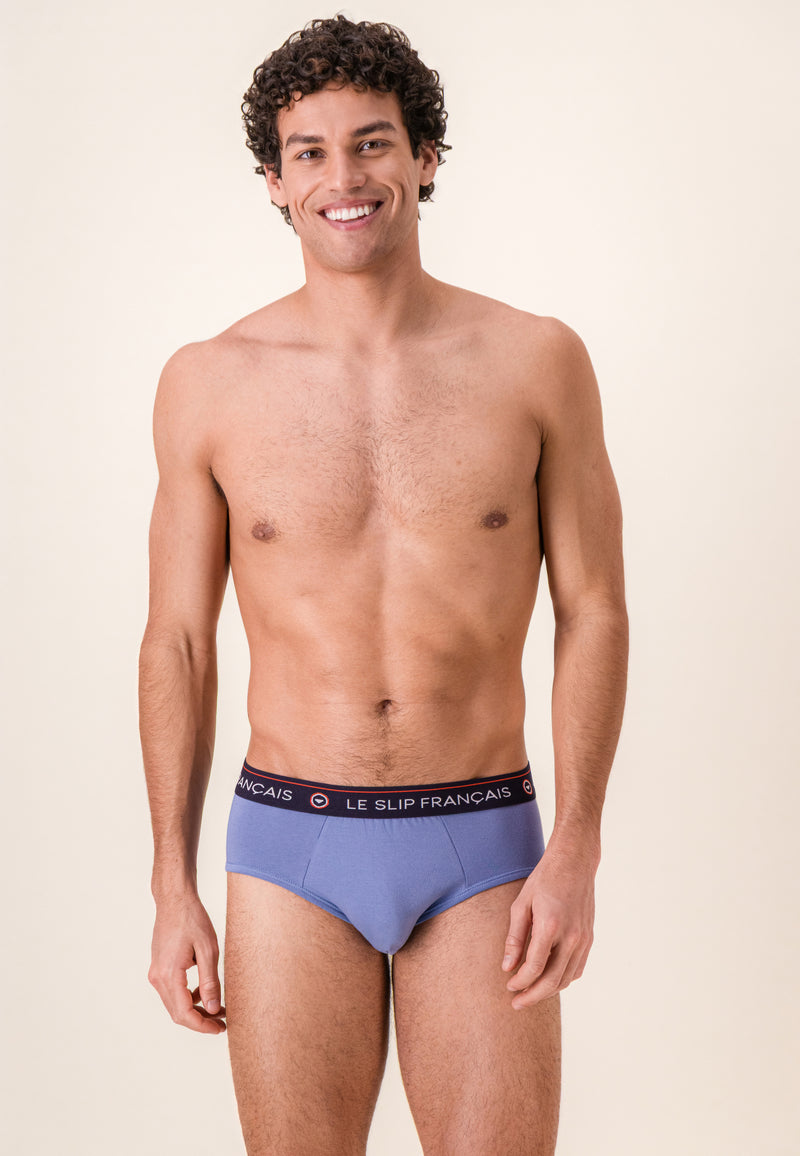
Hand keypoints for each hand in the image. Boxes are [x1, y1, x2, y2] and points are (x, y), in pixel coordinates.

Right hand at [148, 892, 226, 1033]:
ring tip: (218, 1008)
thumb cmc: (192, 919)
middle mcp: (158, 978)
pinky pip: (172, 991)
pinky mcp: (159, 967)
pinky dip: (188, 997)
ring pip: (174, 1003)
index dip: (202, 1026)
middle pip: (177, 1013)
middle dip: (200, 1021)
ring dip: (195, 1009)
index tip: (220, 1028)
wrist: (174, 899)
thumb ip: (210, 982)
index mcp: (169, 975)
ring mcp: (156, 973)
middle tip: (222, 1022)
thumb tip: (213, 1010)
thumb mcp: (208, 950)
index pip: (184, 1014)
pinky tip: (205, 991)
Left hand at [501, 844, 595, 1008]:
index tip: (508, 987)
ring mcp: (584, 939)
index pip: (535, 967)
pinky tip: (549, 980)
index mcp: (551, 926)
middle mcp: (571, 937)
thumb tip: (507, 966)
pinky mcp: (589, 939)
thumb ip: (515, 937)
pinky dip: (563, 979)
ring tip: (530, 994)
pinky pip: (577, 969)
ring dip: (548, 991)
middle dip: (532, 996)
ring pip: (567, 978)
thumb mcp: (521, 904)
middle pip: (553, 981)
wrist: (575, 862)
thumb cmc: (544, 880)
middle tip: (516, 1003)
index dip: (520, 982)